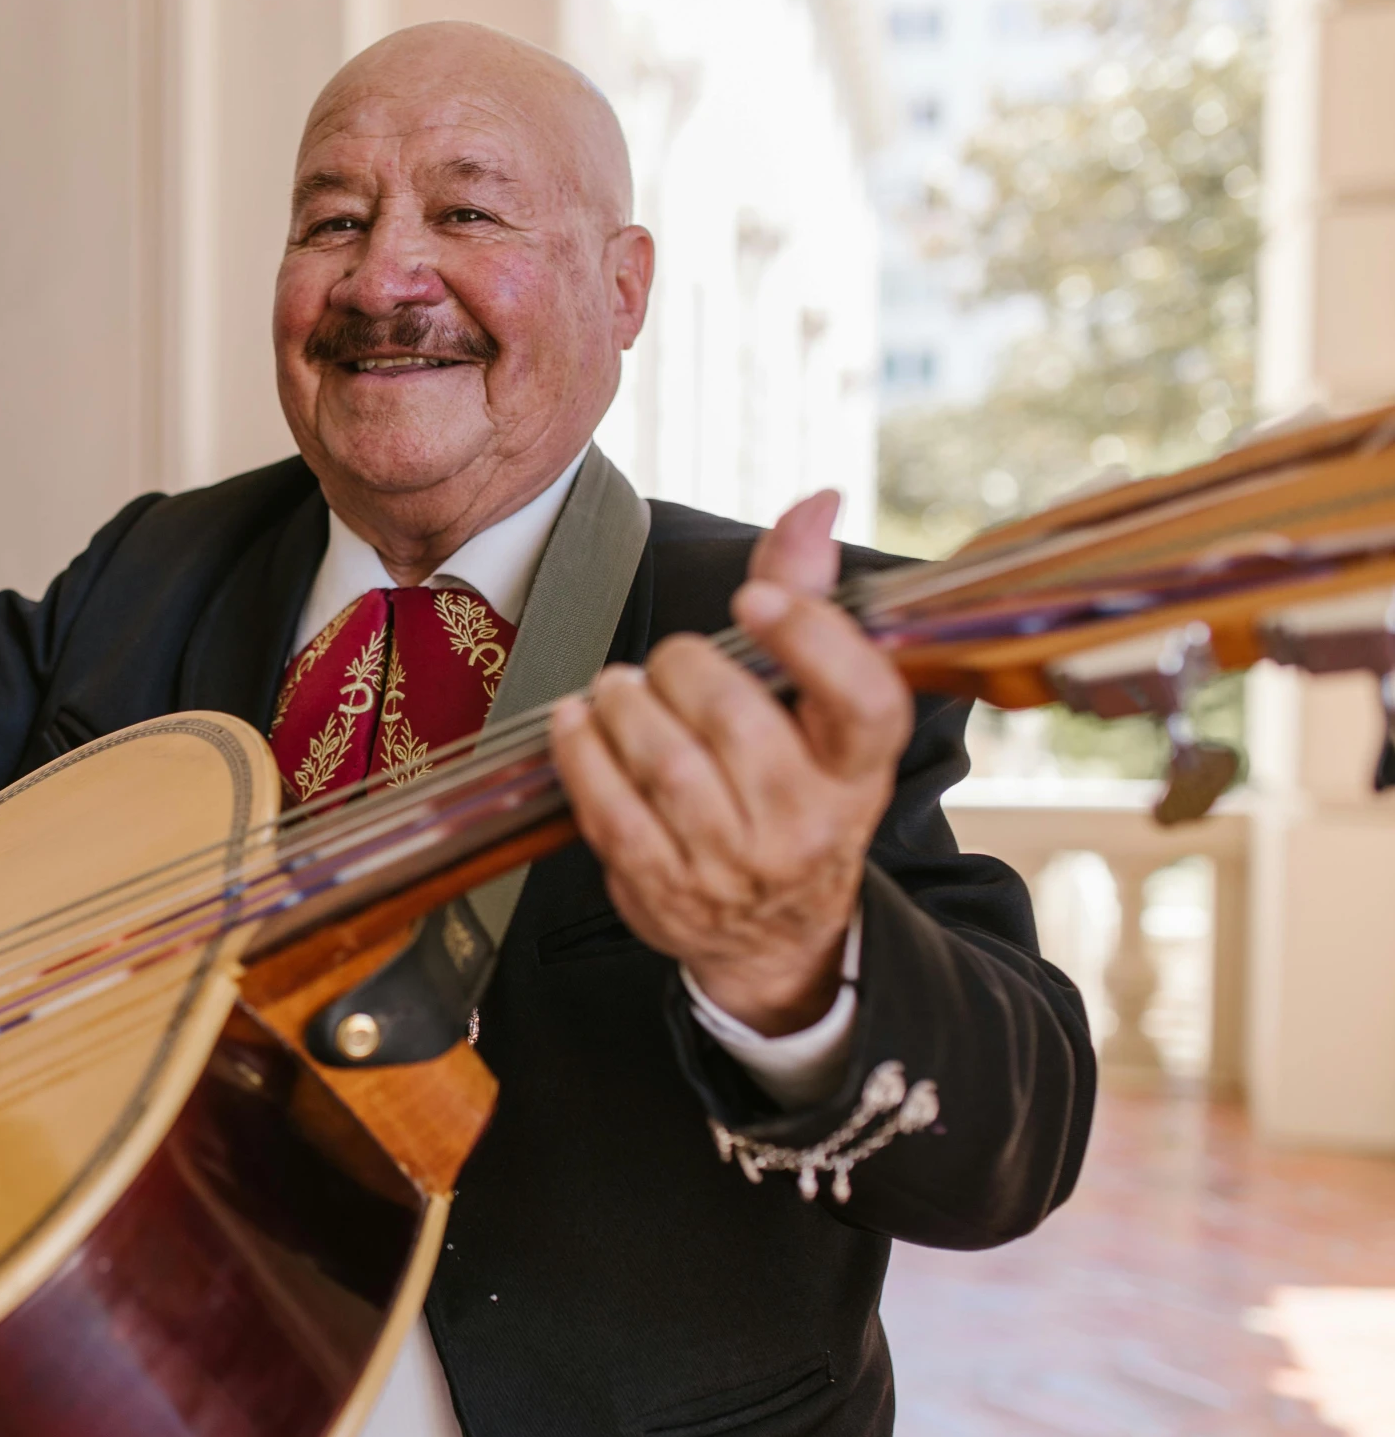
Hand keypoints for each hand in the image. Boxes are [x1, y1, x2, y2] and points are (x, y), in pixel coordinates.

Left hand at [547, 490, 911, 1033]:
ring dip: (624, 704)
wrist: (774, 933)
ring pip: (663, 760)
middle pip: (733, 717)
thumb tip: (813, 502)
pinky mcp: (662, 886)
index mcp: (859, 768)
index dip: (809, 638)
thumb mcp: (821, 709)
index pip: (860, 699)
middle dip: (682, 668)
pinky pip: (608, 806)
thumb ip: (809, 599)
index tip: (755, 599)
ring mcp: (732, 863)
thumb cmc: (794, 790)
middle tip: (669, 663)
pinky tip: (577, 722)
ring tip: (619, 689)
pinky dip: (580, 752)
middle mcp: (806, 821)